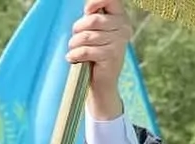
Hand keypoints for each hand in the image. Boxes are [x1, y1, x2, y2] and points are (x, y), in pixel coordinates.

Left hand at [68, 0, 132, 120]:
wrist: (102, 84)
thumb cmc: (96, 55)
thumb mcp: (97, 34)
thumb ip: (94, 19)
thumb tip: (86, 6)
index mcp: (121, 17)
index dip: (95, 2)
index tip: (86, 11)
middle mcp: (123, 27)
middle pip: (94, 20)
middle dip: (78, 29)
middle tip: (73, 39)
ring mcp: (119, 42)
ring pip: (88, 36)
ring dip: (74, 44)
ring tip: (72, 49)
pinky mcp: (111, 56)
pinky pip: (87, 50)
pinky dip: (75, 54)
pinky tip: (71, 58)